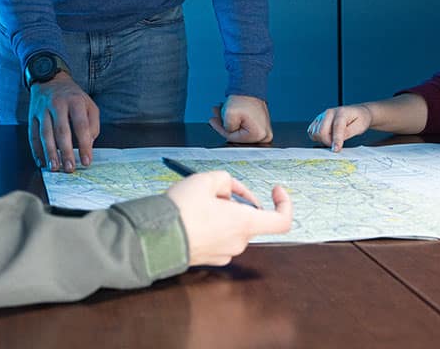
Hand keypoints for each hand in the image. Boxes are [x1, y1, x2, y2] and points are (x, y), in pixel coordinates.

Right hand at [27, 72, 99, 172]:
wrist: (50, 79)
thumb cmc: (73, 96)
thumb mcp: (89, 104)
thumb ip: (92, 124)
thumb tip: (88, 144)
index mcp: (75, 101)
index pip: (81, 125)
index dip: (84, 145)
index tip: (86, 161)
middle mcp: (57, 104)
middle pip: (61, 131)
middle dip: (65, 152)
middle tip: (69, 168)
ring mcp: (42, 110)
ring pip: (45, 134)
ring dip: (49, 153)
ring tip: (54, 167)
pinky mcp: (32, 116)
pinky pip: (33, 135)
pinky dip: (36, 150)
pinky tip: (41, 161)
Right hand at [166, 171, 291, 265]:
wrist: (155, 238)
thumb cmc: (181, 211)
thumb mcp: (205, 179)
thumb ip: (225, 180)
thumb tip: (228, 189)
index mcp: (244, 224)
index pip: (282, 221)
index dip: (284, 203)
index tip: (275, 190)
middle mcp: (239, 243)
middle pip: (250, 219)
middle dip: (236, 202)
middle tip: (213, 191)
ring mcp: (224, 254)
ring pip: (233, 228)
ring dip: (222, 214)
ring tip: (197, 203)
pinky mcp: (210, 259)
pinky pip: (219, 239)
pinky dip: (212, 227)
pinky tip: (192, 218)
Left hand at [208, 95, 272, 142]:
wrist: (250, 87)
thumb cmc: (243, 98)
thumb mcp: (229, 115)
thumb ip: (227, 128)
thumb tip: (228, 132)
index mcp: (258, 134)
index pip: (233, 138)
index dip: (221, 129)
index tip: (213, 122)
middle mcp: (264, 135)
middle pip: (237, 134)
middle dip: (224, 125)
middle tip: (215, 118)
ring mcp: (263, 130)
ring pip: (239, 130)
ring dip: (228, 122)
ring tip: (219, 112)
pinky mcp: (260, 126)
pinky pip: (245, 126)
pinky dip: (235, 120)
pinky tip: (227, 113)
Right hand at [307, 104, 373, 151]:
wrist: (358, 112)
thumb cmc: (360, 119)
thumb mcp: (359, 127)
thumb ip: (348, 133)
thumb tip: (337, 142)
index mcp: (341, 112)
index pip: (336, 128)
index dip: (336, 140)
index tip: (336, 150)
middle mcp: (329, 112)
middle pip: (321, 131)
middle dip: (328, 142)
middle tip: (336, 145)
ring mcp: (322, 115)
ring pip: (315, 132)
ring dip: (323, 140)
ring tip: (332, 139)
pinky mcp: (318, 120)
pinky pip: (311, 131)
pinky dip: (317, 137)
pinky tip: (326, 137)